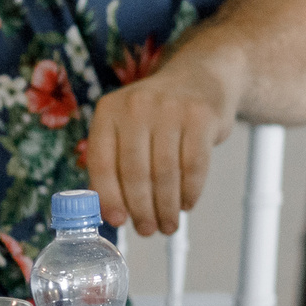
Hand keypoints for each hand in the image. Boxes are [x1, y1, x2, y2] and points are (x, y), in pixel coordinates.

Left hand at [85, 56, 236, 236]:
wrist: (203, 76)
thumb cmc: (159, 112)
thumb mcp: (128, 123)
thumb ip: (115, 159)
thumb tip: (111, 211)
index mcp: (109, 110)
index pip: (102, 162)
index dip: (109, 197)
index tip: (118, 221)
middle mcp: (136, 106)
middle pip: (135, 172)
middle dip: (142, 209)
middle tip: (148, 229)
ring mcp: (171, 109)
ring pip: (165, 173)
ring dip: (167, 207)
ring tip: (168, 224)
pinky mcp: (201, 117)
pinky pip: (194, 166)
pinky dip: (190, 191)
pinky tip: (187, 203)